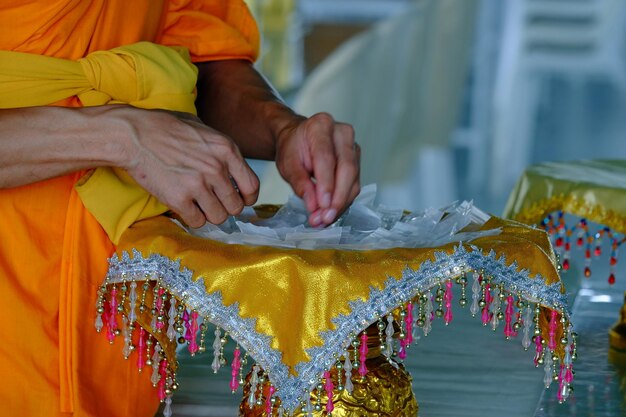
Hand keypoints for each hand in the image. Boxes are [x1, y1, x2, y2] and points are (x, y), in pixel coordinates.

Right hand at [112, 106, 258, 226]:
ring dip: (209, 214)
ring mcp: (198, 185)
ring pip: (218, 217)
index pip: (252, 186)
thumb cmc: (165, 128)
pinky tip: (184, 206)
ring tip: (197, 203)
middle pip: (236, 206)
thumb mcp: (203, 129)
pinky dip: (192, 218)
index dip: (247, 198)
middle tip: (213, 202)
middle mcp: (216, 168)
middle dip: (225, 207)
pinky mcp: (179, 198)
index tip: (240, 200)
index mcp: (226, 150)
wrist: (134, 134)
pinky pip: (197, 222)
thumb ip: (221, 150)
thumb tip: (235, 171)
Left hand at [275, 112, 360, 226]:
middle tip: (325, 218)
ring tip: (324, 220)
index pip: (326, 158)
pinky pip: (354, 185)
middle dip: (337, 198)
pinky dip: (343, 202)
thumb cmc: (293, 149)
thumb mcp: (287, 164)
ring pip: (354, 180)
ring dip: (340, 204)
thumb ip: (299, 183)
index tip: (322, 205)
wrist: (300, 140)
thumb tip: (313, 206)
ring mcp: (353, 147)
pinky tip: (331, 214)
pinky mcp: (357, 161)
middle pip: (347, 169)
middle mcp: (342, 133)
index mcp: (321, 125)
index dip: (326, 184)